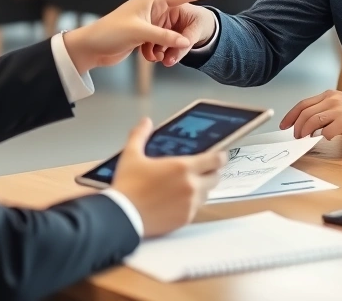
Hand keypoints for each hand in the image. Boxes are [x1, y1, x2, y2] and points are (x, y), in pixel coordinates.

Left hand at [62, 0, 223, 73]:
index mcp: (152, 0)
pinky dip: (157, 52)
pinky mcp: (144, 36)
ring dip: (165, 48)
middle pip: (177, 22)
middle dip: (176, 38)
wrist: (91, 48)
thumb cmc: (110, 33)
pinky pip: (161, 44)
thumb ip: (165, 37)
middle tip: (168, 50)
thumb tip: (185, 42)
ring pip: (169, 36)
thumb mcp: (140, 33)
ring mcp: (148, 24)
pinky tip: (146, 56)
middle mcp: (152, 10)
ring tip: (152, 55)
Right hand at [112, 118, 226, 237]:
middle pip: (215, 177)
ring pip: (206, 193)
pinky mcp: (185, 219)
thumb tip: (145, 122)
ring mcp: (190, 204)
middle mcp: (191, 186)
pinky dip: (190, 204)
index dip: (219, 157)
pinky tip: (176, 201)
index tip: (217, 156)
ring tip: (184, 186)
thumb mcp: (131, 155)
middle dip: (209, 173)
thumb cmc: (127, 185)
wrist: (122, 216)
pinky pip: (196, 209)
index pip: (216, 160)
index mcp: (183, 167)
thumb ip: (140, 135)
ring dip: (200, 189)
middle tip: (198, 171)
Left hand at [279, 90, 341, 139]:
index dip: (291, 115)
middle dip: (297, 127)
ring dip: (305, 133)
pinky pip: (327, 132)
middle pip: (305, 113)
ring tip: (305, 140)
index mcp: (329, 95)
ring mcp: (338, 110)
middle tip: (296, 136)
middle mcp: (332, 100)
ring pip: (312, 122)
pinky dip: (323, 137)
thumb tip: (309, 125)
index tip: (284, 125)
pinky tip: (326, 139)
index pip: (303, 104)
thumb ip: (326, 110)